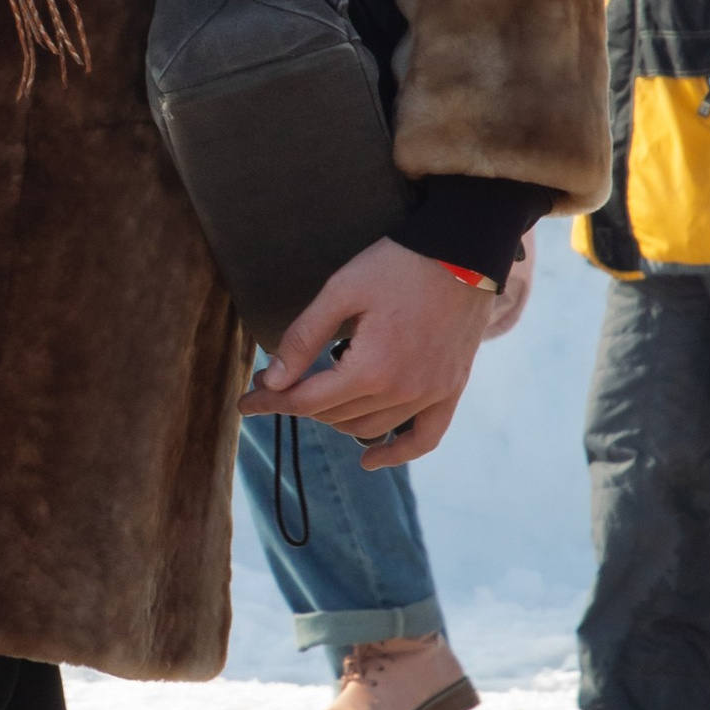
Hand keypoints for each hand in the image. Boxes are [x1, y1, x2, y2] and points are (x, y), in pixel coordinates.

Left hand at [240, 234, 495, 469]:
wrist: (463, 252)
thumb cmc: (397, 265)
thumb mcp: (340, 291)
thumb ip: (304, 338)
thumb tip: (273, 380)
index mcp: (370, 370)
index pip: (306, 401)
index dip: (270, 402)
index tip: (245, 402)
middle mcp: (402, 392)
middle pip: (334, 416)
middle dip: (298, 402)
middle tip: (277, 384)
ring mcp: (431, 395)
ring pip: (369, 427)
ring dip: (336, 418)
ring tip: (319, 396)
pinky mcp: (451, 390)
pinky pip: (424, 438)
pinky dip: (396, 452)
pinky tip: (369, 458)